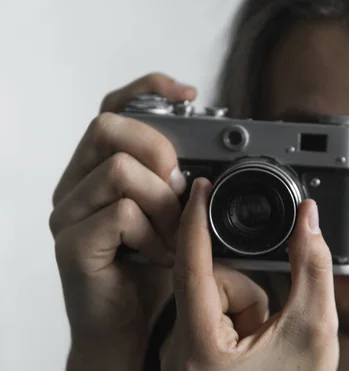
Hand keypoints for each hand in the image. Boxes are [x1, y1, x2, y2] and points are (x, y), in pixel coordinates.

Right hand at [49, 73, 195, 369]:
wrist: (129, 326)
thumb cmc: (152, 269)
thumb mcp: (175, 215)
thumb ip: (181, 182)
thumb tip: (212, 151)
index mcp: (99, 168)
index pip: (113, 108)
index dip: (149, 89)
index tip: (189, 94)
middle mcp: (76, 184)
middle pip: (108, 127)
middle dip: (158, 150)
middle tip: (181, 189)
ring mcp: (69, 214)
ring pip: (119, 171)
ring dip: (163, 203)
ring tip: (174, 235)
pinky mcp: (72, 245)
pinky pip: (120, 214)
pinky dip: (153, 234)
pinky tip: (160, 255)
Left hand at [161, 178, 339, 370]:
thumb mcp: (314, 331)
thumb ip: (313, 268)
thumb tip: (309, 219)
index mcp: (201, 346)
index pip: (191, 265)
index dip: (195, 219)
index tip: (200, 185)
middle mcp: (180, 350)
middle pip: (212, 283)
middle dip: (250, 292)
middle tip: (272, 326)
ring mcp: (183, 356)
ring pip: (215, 299)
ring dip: (247, 309)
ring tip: (266, 344)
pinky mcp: (190, 358)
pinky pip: (212, 316)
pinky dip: (240, 321)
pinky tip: (256, 349)